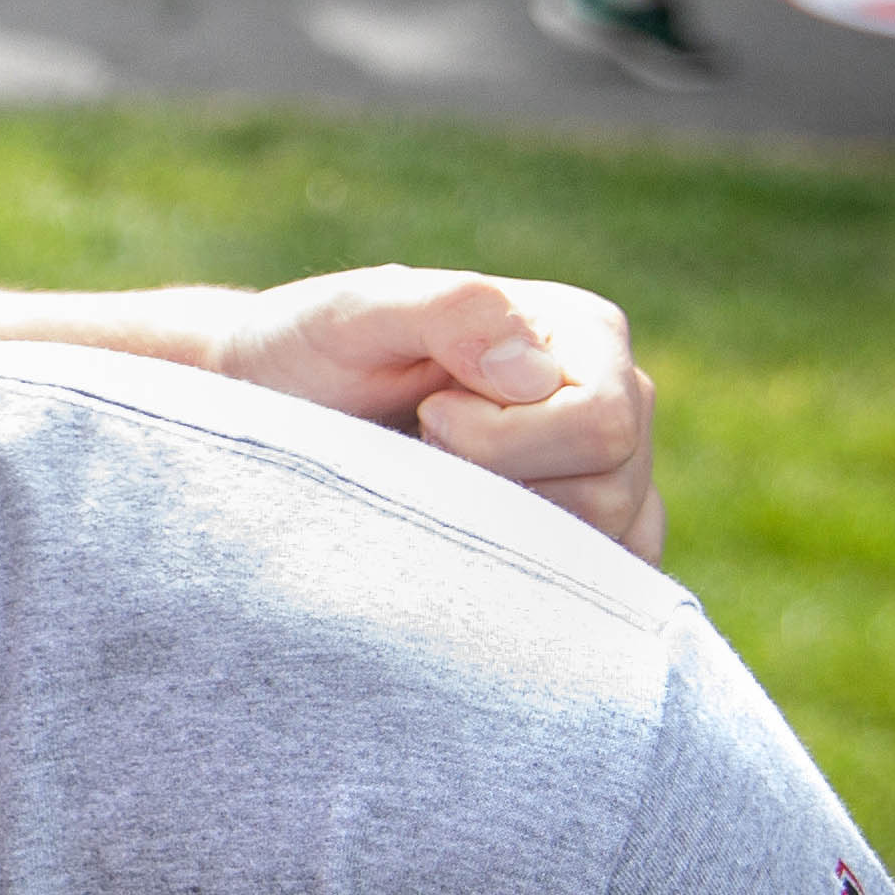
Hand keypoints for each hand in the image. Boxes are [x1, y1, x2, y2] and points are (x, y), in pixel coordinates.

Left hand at [187, 265, 664, 560]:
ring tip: (440, 480)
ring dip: (503, 526)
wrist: (276, 408)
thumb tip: (535, 373)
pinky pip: (604, 584)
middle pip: (611, 491)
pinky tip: (473, 541)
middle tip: (428, 448)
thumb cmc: (314, 350)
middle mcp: (618, 402)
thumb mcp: (358, 311)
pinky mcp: (590, 535)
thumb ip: (452, 311)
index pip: (602, 423)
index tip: (427, 414)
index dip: (502, 438)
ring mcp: (614, 475)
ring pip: (604, 544)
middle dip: (498, 482)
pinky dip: (537, 577)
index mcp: (584, 335)